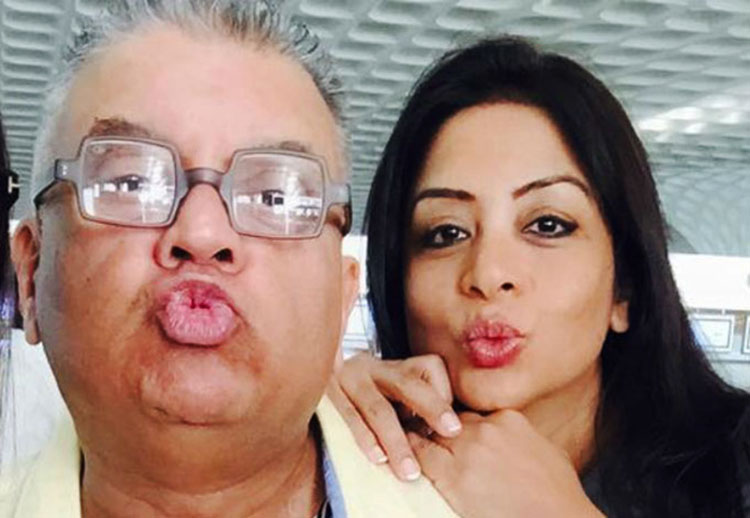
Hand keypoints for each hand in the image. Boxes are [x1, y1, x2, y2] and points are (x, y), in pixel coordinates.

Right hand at [326, 353, 461, 480]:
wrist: (314, 371)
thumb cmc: (369, 398)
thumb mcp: (397, 393)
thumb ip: (420, 406)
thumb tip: (451, 434)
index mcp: (397, 365)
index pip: (430, 368)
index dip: (443, 398)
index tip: (452, 428)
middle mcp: (374, 368)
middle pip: (408, 384)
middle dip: (432, 408)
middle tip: (452, 431)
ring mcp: (349, 379)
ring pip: (378, 408)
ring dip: (396, 440)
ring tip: (410, 471)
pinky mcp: (327, 394)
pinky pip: (348, 416)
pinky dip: (365, 437)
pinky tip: (378, 457)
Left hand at [408, 410, 603, 517]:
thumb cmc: (559, 496)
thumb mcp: (547, 452)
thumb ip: (522, 438)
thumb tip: (514, 441)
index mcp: (509, 420)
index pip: (472, 415)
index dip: (459, 427)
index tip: (451, 434)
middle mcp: (487, 428)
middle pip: (449, 421)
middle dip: (436, 429)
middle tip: (420, 434)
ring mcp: (470, 449)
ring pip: (432, 433)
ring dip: (419, 438)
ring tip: (403, 441)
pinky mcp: (455, 475)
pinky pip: (422, 456)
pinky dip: (410, 454)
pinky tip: (402, 457)